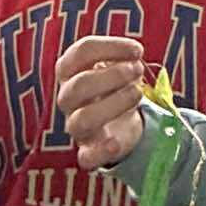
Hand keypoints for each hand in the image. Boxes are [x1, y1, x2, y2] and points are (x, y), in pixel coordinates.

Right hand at [54, 36, 145, 169]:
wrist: (119, 125)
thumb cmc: (115, 88)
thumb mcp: (117, 67)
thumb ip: (123, 58)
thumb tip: (133, 56)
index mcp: (70, 71)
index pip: (81, 52)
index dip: (110, 47)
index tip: (137, 50)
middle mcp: (68, 98)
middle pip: (79, 85)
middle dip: (113, 75)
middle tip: (137, 70)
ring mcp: (76, 126)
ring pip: (82, 119)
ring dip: (114, 104)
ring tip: (138, 93)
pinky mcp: (88, 152)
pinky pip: (85, 157)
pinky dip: (100, 152)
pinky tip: (115, 143)